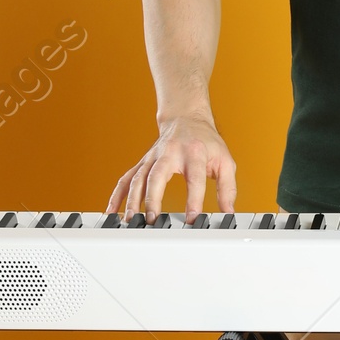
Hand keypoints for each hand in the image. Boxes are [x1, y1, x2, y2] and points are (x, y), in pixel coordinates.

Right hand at [107, 115, 235, 222]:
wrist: (187, 119)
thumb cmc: (206, 143)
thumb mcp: (225, 162)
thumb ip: (227, 188)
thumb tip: (228, 213)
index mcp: (194, 153)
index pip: (194, 178)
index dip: (194, 199)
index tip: (193, 218)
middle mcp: (169, 153)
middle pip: (157, 175)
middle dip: (153, 198)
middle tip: (153, 220)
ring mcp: (152, 158)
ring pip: (137, 178)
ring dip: (132, 199)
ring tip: (130, 220)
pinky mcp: (142, 163)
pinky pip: (126, 178)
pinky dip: (117, 195)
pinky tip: (111, 211)